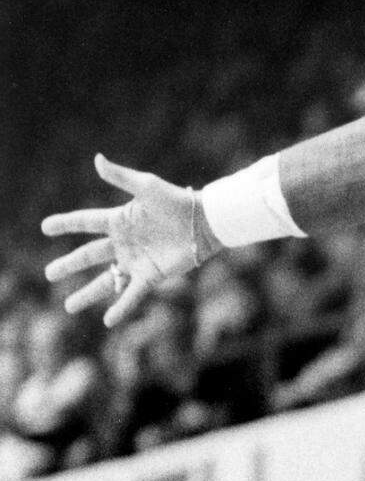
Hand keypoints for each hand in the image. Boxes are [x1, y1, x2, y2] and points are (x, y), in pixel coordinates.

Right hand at [42, 155, 203, 327]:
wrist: (203, 223)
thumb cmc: (175, 201)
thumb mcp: (146, 186)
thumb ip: (120, 177)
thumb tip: (97, 159)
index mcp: (118, 220)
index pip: (85, 222)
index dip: (65, 224)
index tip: (44, 227)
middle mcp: (122, 243)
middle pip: (89, 256)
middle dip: (68, 265)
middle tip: (48, 274)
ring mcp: (135, 261)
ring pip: (106, 281)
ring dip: (87, 294)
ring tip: (68, 306)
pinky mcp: (150, 276)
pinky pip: (132, 294)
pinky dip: (120, 307)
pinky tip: (107, 321)